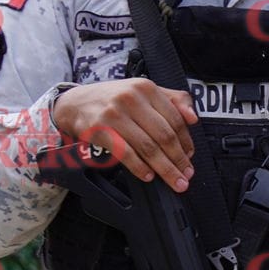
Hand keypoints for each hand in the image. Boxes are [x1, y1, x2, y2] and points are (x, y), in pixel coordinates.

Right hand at [52, 79, 197, 190]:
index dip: (186, 141)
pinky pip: (126, 154)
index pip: (175, 119)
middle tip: (187, 175)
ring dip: (165, 169)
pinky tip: (149, 176)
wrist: (75, 103)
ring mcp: (114, 114)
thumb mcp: (143, 92)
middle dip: (179, 159)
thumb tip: (193, 117)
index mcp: (146, 88)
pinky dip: (140, 167)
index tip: (191, 156)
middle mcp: (131, 98)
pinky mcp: (100, 130)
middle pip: (164, 135)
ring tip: (175, 181)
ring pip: (148, 147)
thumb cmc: (114, 100)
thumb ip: (173, 100)